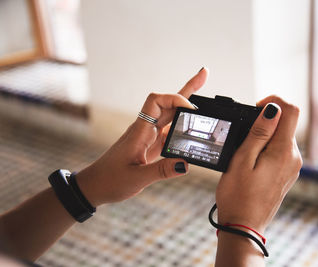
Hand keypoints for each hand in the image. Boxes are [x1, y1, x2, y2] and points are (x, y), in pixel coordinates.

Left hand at [76, 68, 208, 205]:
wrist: (96, 186)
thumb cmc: (110, 180)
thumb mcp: (137, 178)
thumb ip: (162, 171)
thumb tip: (186, 164)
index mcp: (140, 131)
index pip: (157, 101)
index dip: (175, 99)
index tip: (192, 110)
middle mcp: (146, 129)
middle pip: (168, 102)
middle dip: (187, 90)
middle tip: (204, 74)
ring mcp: (149, 136)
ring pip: (170, 115)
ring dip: (187, 106)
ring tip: (206, 98)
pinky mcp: (152, 145)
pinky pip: (170, 131)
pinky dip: (183, 126)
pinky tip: (193, 127)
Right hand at [216, 95, 301, 232]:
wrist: (244, 226)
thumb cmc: (238, 196)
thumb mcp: (242, 159)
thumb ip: (259, 132)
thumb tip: (272, 109)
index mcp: (284, 151)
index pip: (290, 110)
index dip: (273, 102)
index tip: (254, 109)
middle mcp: (294, 157)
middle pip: (286, 123)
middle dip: (265, 120)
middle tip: (243, 135)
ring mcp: (292, 167)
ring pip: (282, 136)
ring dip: (264, 135)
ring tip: (244, 152)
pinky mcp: (287, 173)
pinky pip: (280, 150)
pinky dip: (267, 147)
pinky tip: (251, 161)